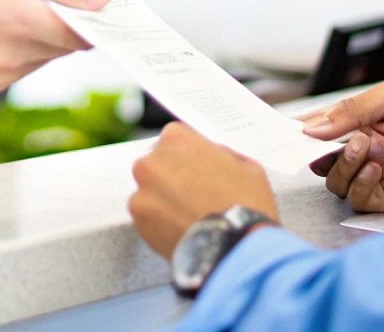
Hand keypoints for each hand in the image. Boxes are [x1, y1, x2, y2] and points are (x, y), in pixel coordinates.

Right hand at [0, 0, 110, 90]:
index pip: (79, 32)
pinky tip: (3, 23)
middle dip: (69, 19)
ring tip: (18, 3)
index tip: (117, 10)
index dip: (101, 21)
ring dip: (47, 32)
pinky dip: (28, 44)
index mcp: (12, 19)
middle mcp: (8, 55)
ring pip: (50, 54)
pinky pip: (29, 63)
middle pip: (67, 43)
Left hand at [129, 122, 278, 258]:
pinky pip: (147, 215)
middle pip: (159, 164)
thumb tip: (212, 157)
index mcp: (177, 138)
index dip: (189, 158)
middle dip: (173, 177)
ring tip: (189, 217)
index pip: (176, 140)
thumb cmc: (245, 204)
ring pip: (150, 190)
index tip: (198, 171)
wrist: (236, 245)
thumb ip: (220, 154)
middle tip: (194, 197)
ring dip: (164, 200)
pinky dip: (159, 222)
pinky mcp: (138, 217)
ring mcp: (142, 188)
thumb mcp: (245, 165)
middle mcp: (153, 159)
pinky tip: (181, 229)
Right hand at [301, 77, 383, 211]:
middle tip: (330, 139)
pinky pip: (358, 198)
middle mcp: (363, 149)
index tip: (282, 132)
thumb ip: (352, 109)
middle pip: (320, 158)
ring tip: (370, 146)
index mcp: (361, 121)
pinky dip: (362, 182)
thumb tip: (312, 126)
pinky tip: (380, 166)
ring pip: (335, 181)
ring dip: (346, 163)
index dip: (299, 130)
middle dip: (319, 149)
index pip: (320, 126)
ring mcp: (375, 174)